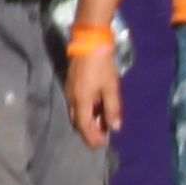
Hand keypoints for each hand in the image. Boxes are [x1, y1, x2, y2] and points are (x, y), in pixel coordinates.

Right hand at [66, 24, 121, 148]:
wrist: (90, 40)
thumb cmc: (102, 64)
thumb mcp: (111, 87)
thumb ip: (112, 109)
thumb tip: (115, 128)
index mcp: (80, 101)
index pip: (84, 127)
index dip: (92, 138)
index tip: (102, 144)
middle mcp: (71, 98)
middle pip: (78, 122)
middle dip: (89, 131)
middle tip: (104, 135)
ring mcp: (70, 90)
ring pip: (77, 113)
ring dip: (88, 121)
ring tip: (103, 123)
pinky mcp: (72, 84)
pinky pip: (77, 104)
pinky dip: (86, 110)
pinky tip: (98, 108)